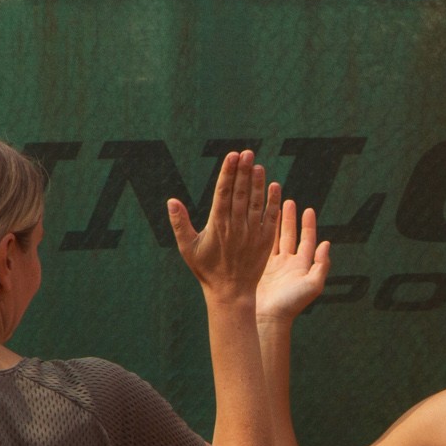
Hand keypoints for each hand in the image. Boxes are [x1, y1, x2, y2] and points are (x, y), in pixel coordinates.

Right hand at [169, 150, 281, 301]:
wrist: (230, 292)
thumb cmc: (206, 269)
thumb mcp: (188, 248)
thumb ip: (180, 223)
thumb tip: (171, 201)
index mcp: (217, 225)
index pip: (223, 192)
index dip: (228, 173)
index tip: (232, 155)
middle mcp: (236, 226)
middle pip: (241, 193)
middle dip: (243, 171)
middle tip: (247, 153)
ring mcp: (252, 233)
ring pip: (256, 202)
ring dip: (258, 183)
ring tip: (258, 165)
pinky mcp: (265, 241)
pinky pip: (270, 218)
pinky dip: (273, 202)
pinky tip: (275, 186)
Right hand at [256, 198, 330, 323]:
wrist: (268, 318)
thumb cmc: (291, 304)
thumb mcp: (312, 285)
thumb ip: (321, 265)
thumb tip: (326, 244)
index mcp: (302, 266)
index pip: (307, 240)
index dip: (308, 225)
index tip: (308, 209)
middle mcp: (288, 264)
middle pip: (290, 236)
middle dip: (289, 219)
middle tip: (287, 200)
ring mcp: (273, 266)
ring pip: (274, 239)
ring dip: (273, 223)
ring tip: (271, 206)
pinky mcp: (258, 268)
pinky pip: (260, 247)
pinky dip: (260, 233)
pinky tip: (256, 222)